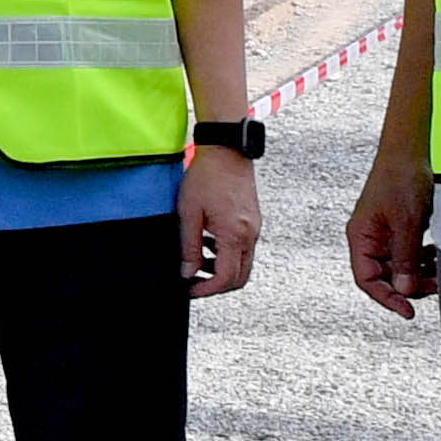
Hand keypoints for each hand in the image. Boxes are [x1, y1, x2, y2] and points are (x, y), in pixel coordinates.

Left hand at [178, 146, 260, 299]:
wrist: (227, 150)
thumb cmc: (206, 177)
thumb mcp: (189, 213)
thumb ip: (189, 247)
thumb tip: (187, 272)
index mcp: (235, 235)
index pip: (226, 278)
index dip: (207, 290)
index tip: (189, 290)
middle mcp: (250, 235)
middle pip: (240, 277)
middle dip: (216, 285)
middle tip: (194, 281)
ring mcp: (254, 227)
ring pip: (242, 263)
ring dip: (221, 269)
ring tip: (197, 260)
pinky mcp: (252, 220)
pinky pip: (243, 247)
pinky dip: (226, 253)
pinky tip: (208, 242)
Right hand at [347, 142, 437, 320]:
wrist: (408, 152)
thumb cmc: (400, 180)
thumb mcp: (407, 224)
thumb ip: (406, 259)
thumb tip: (405, 290)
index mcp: (360, 238)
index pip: (367, 280)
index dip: (387, 298)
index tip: (407, 310)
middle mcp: (368, 239)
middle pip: (384, 277)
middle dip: (408, 286)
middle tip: (433, 287)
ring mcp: (382, 235)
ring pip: (398, 267)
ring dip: (417, 273)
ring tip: (438, 272)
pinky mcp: (396, 229)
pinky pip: (406, 254)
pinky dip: (421, 260)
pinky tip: (434, 256)